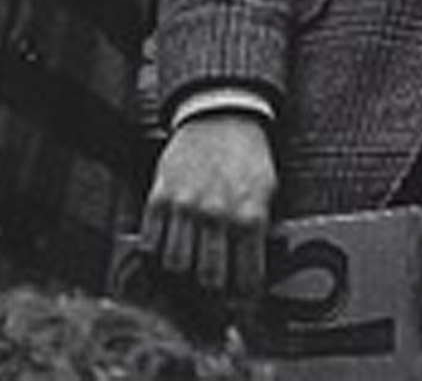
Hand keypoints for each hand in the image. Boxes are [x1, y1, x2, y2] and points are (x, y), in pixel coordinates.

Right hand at [142, 113, 276, 298]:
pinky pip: (152, 244)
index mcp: (250, 214)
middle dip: (216, 293)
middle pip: (209, 277)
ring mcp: (184, 208)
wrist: (220, 117)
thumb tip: (257, 264)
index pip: (248, 273)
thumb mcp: (269, 189)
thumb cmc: (248, 155)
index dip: (246, 296)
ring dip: (186, 276)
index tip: (245, 303)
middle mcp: (216, 215)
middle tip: (218, 296)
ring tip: (194, 276)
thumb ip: (261, 227)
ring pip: (177, 266)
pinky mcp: (158, 199)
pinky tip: (170, 255)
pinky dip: (159, 256)